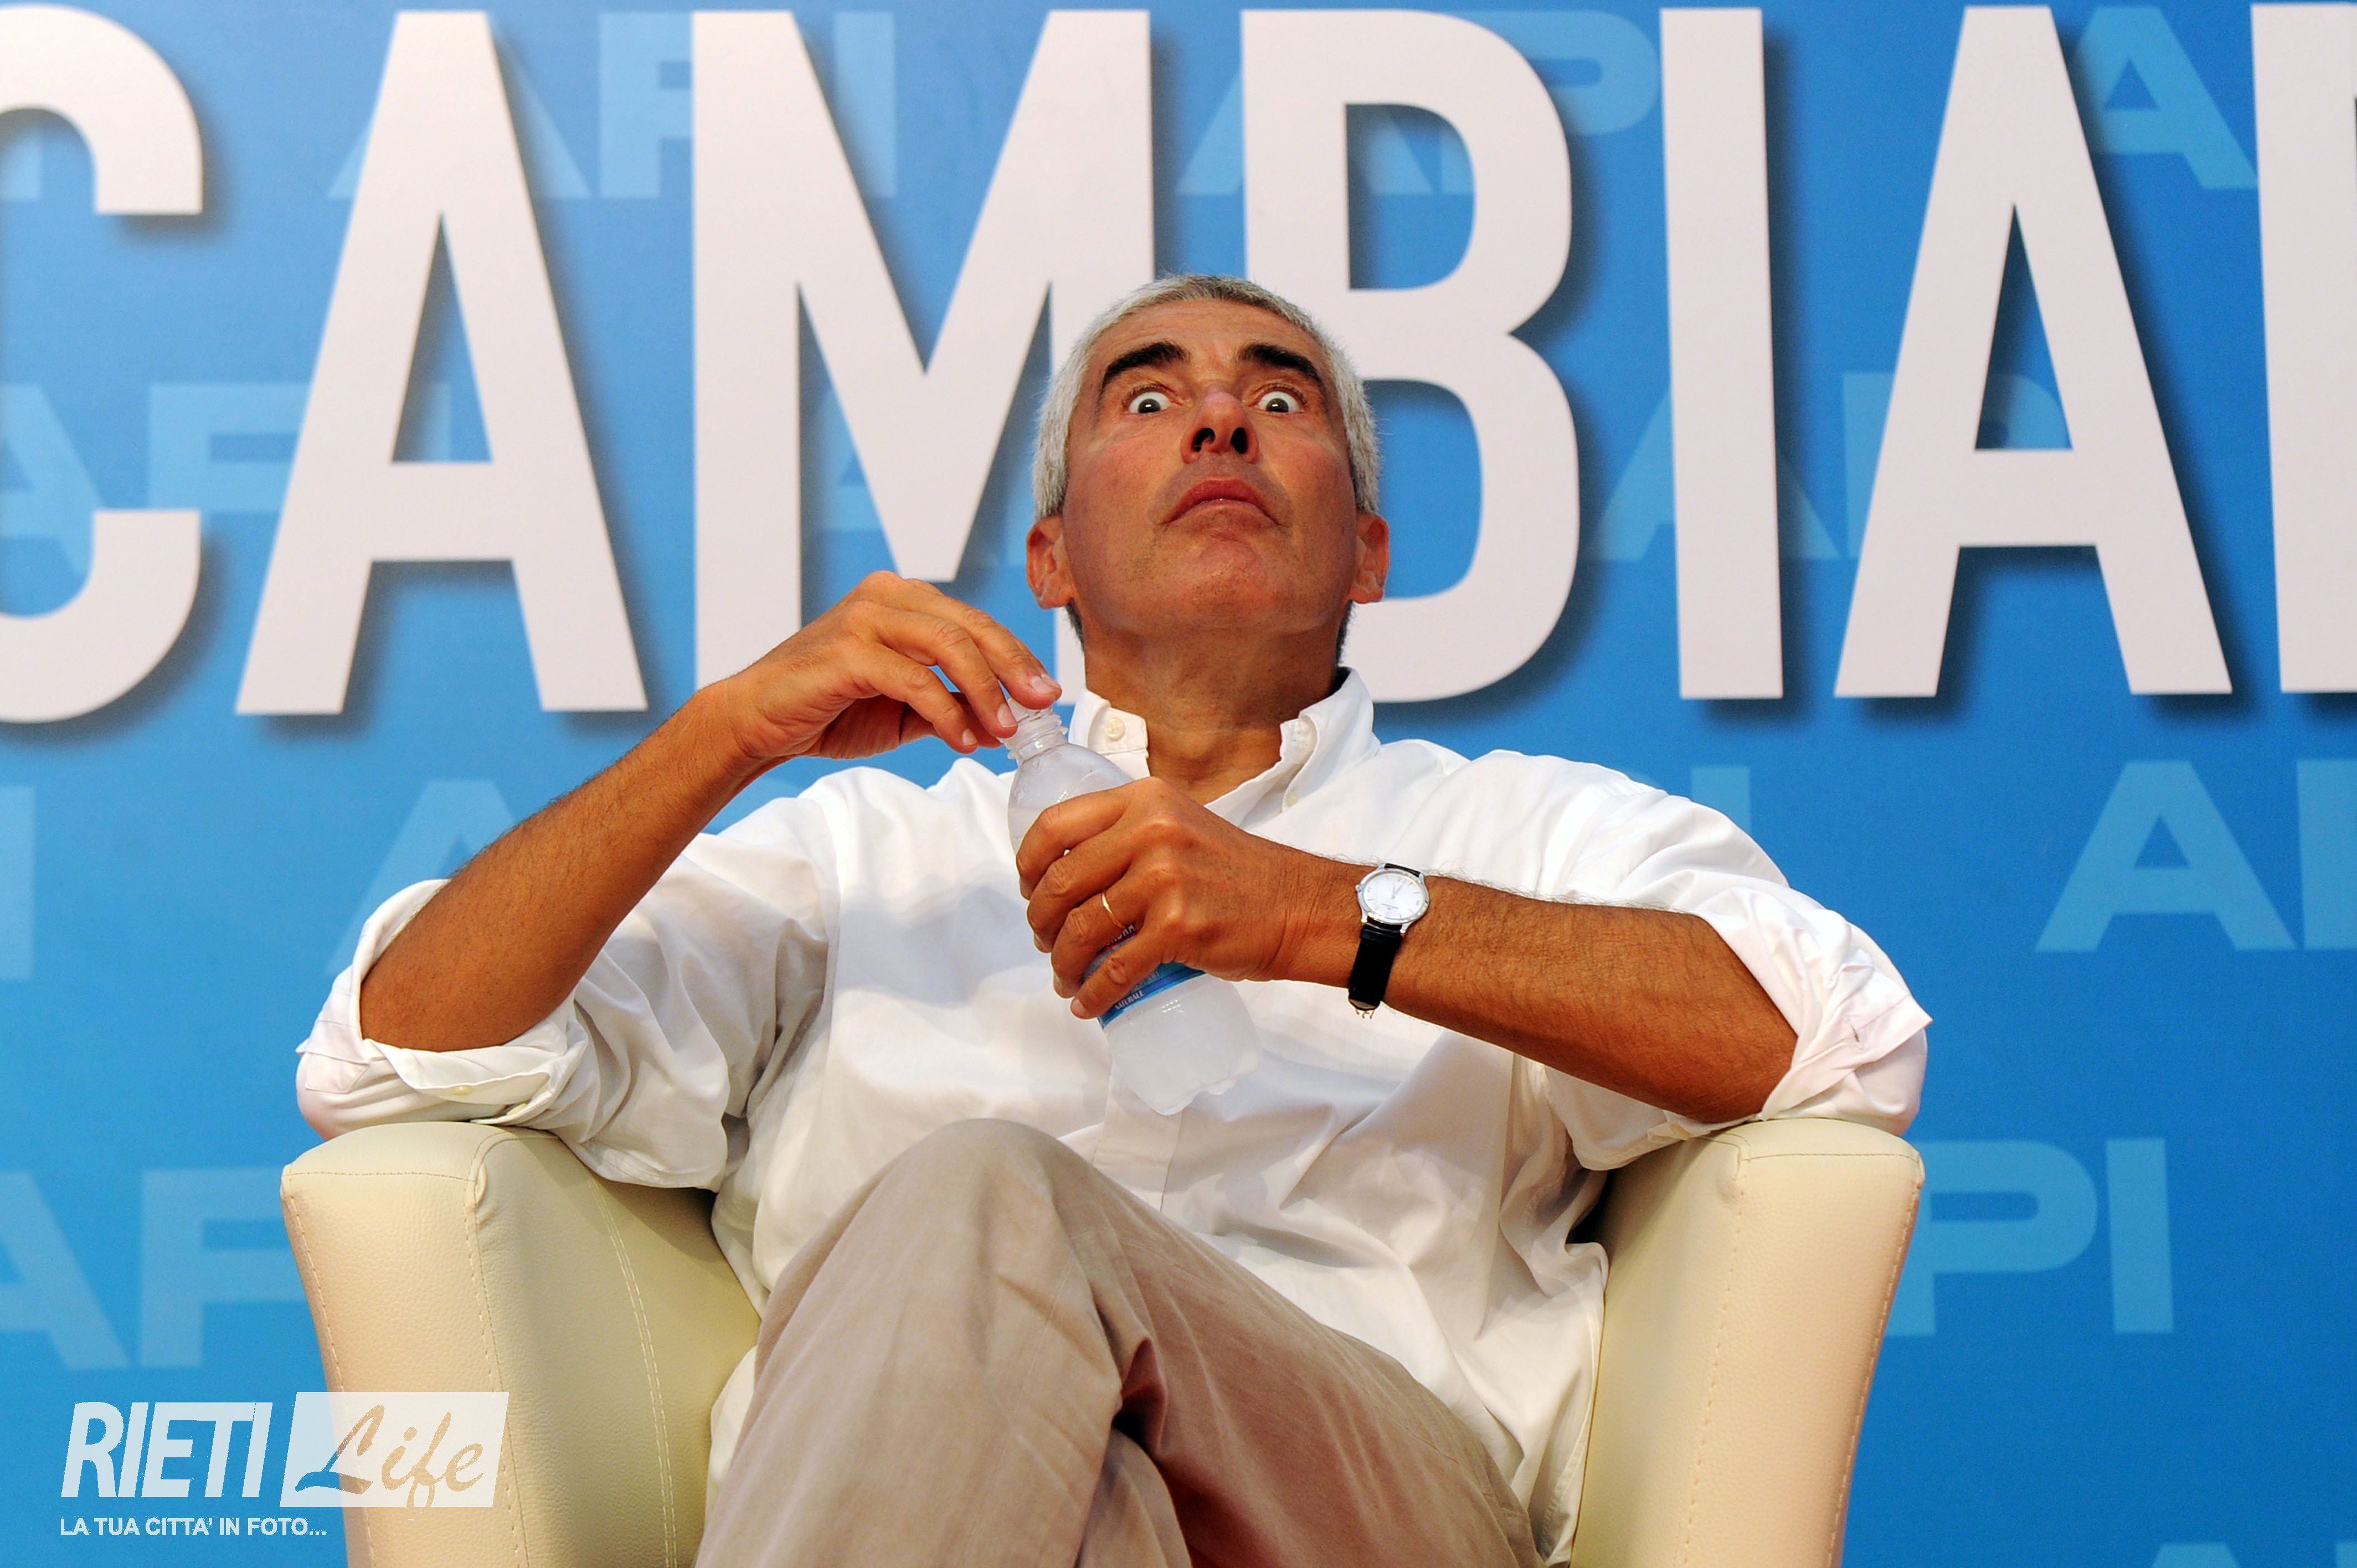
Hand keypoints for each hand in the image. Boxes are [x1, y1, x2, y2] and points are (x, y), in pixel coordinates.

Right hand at [713, 573, 1060, 765]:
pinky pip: (913, 678)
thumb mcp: (903, 711)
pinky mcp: (847, 651)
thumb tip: (1006, 726)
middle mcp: (885, 596)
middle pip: (970, 626)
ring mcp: (864, 618)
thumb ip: (950, 708)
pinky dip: (945, 711)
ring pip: (948, 645)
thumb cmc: (829, 710)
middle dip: (1013, 667)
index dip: (1016, 656)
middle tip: (1042, 703)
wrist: (757, 722)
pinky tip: (963, 739)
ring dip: (985, 691)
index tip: (1046, 693)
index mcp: (902, 599)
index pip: (974, 623)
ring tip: (1006, 729)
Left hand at [1016, 779, 1357, 1016]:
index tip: (1028, 890)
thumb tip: (1072, 870)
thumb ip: (1133, 833)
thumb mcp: (1182, 826)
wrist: (1301, 908)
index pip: (1056, 824)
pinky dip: (1093, 992)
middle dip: (1040, 921)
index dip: (1027, 863)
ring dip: (1062, 962)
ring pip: (1081, 928)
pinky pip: (1114, 968)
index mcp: (1145, 800)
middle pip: (1060, 881)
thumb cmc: (1241, 875)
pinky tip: (1087, 1003)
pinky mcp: (1178, 927)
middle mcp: (1151, 831)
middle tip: (1046, 942)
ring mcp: (1164, 879)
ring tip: (1065, 977)